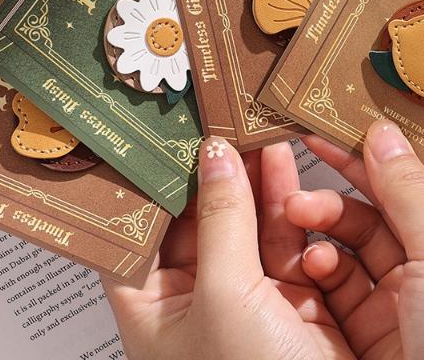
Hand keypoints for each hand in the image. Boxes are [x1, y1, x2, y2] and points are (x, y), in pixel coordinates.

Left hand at [102, 138, 353, 359]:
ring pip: (243, 218)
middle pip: (196, 214)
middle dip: (212, 167)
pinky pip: (282, 234)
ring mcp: (243, 292)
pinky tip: (287, 168)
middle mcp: (193, 296)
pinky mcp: (288, 293)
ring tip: (257, 129)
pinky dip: (288, 202)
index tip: (161, 131)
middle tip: (222, 119)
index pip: (135, 228)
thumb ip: (222, 219)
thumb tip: (215, 156)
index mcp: (151, 305)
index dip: (146, 178)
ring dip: (253, 176)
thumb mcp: (225, 297)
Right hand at [286, 121, 423, 359]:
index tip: (365, 109)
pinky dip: (319, 260)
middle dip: (350, 171)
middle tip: (309, 139)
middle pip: (394, 196)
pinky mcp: (373, 321)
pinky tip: (309, 258)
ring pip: (358, 232)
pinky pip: (339, 273)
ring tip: (296, 211)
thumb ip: (412, 191)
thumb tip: (384, 131)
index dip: (407, 138)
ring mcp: (410, 292)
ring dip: (324, 216)